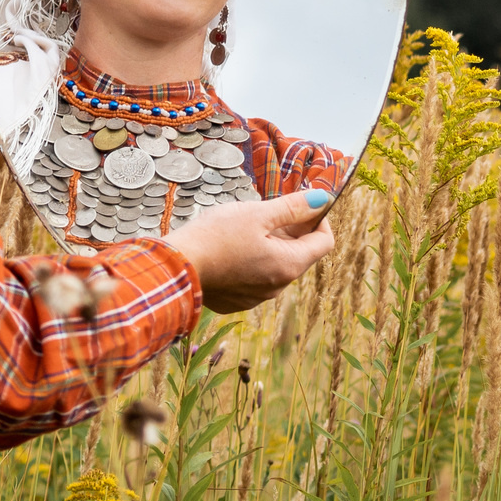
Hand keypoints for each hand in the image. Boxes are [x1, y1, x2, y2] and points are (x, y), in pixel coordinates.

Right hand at [163, 189, 337, 313]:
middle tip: (266, 212)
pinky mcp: (237, 301)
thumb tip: (321, 199)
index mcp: (288, 265)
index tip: (302, 205)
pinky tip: (229, 249)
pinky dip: (250, 262)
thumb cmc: (216, 237)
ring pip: (275, 266)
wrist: (176, 268)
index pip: (324, 243)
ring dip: (270, 246)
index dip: (318, 220)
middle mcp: (278, 287)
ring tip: (242, 229)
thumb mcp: (257, 214)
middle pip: (299, 254)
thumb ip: (293, 207)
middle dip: (290, 231)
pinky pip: (254, 279)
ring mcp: (257, 297)